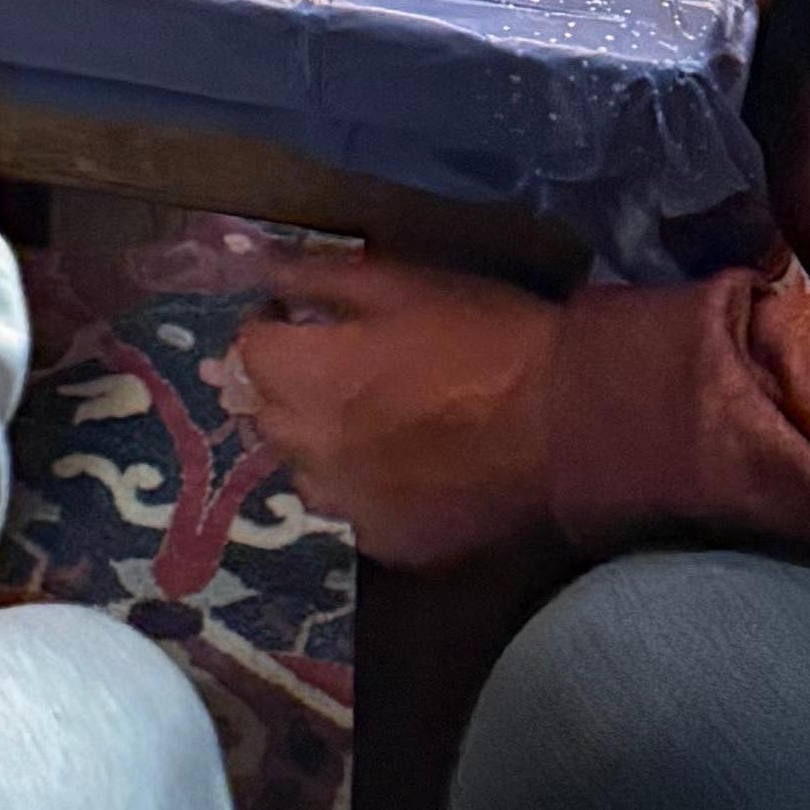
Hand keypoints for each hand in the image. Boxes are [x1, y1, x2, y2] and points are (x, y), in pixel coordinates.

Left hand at [230, 260, 566, 564]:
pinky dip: (361, 487)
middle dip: (283, 385)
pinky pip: (350, 511)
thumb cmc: (480, 335)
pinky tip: (402, 466)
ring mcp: (347, 506)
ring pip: (301, 470)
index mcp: (307, 377)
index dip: (271, 327)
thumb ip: (315, 276)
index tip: (302, 318)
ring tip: (365, 419)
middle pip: (263, 416)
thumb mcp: (397, 281)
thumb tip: (257, 266)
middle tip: (331, 365)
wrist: (562, 419)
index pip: (247, 351)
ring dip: (315, 441)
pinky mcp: (387, 543)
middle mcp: (311, 449)